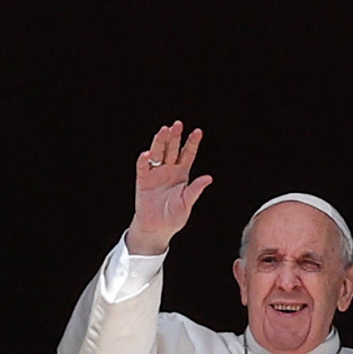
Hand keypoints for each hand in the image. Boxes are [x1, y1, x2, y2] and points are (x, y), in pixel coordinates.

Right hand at [127, 120, 212, 255]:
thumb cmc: (174, 216)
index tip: (198, 131)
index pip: (188, 153)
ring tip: (164, 130)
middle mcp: (169, 169)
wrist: (157, 228)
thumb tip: (209, 178)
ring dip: (160, 142)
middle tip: (178, 125)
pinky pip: (143, 168)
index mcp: (182, 173)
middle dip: (175, 136)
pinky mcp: (143, 180)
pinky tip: (147, 154)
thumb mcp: (187, 203)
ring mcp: (155, 173)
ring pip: (158, 153)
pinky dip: (144, 161)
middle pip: (172, 149)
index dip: (192, 142)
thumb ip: (195, 190)